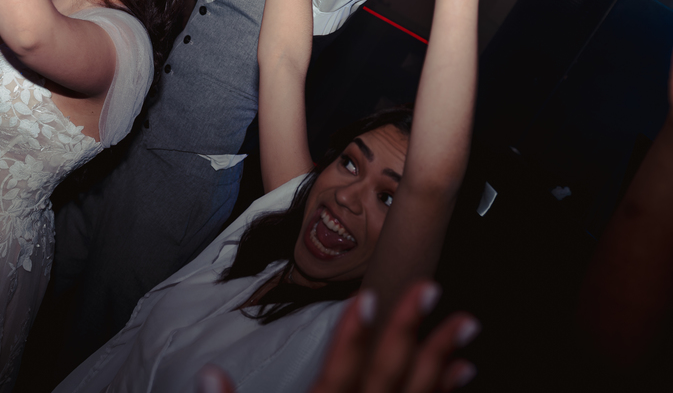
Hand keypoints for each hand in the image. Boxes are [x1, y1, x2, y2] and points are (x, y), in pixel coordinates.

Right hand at [201, 281, 477, 392]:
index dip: (351, 339)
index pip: (337, 378)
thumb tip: (209, 372)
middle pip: (385, 380)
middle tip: (429, 290)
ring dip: (441, 361)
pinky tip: (462, 371)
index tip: (367, 300)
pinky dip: (444, 392)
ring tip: (464, 326)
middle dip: (408, 333)